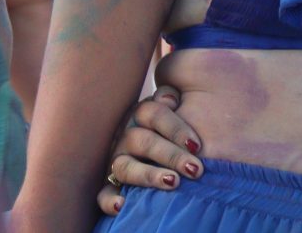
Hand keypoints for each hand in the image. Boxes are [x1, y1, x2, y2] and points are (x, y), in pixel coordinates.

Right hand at [97, 86, 201, 216]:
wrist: (167, 148)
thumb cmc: (178, 124)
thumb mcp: (178, 103)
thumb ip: (172, 97)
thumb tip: (169, 99)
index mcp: (143, 113)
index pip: (155, 114)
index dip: (176, 128)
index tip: (197, 145)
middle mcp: (127, 135)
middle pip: (144, 141)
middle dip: (171, 155)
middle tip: (195, 169)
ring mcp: (116, 159)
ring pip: (126, 167)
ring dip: (149, 175)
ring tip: (173, 183)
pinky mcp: (110, 184)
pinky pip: (104, 193)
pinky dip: (110, 200)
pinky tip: (122, 205)